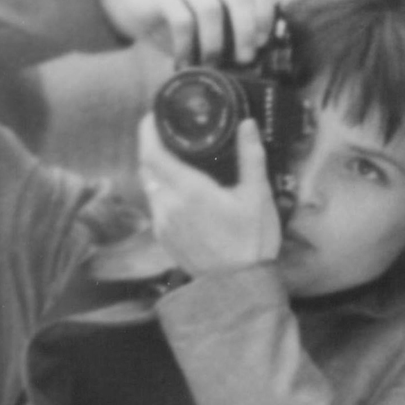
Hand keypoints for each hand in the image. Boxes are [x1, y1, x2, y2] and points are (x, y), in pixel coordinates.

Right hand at [99, 0, 276, 66]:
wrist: (130, 1)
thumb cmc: (178, 16)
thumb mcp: (210, 20)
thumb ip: (231, 29)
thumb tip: (254, 60)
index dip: (265, 14)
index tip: (262, 42)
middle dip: (245, 31)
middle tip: (243, 59)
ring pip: (211, 10)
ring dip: (214, 43)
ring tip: (210, 64)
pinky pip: (183, 21)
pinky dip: (187, 46)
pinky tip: (185, 61)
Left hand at [135, 117, 279, 277]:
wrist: (237, 287)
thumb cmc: (251, 241)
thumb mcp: (258, 196)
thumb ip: (250, 157)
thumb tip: (247, 124)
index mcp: (188, 190)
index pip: (152, 152)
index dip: (146, 131)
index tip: (152, 116)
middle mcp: (168, 204)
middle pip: (146, 167)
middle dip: (152, 147)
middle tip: (167, 133)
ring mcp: (163, 223)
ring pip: (149, 186)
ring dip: (157, 170)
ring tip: (175, 159)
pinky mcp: (164, 238)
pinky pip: (156, 205)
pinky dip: (162, 191)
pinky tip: (181, 191)